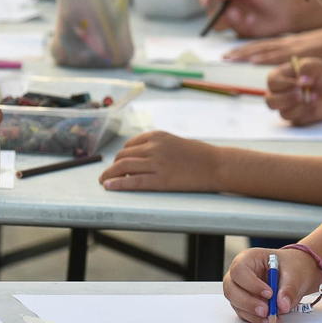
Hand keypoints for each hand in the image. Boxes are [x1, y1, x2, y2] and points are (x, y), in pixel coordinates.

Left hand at [101, 131, 220, 191]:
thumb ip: (158, 147)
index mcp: (157, 136)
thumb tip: (141, 157)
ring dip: (108, 175)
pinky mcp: (160, 180)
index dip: (121, 156)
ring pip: (122, 167)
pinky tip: (108, 186)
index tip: (118, 164)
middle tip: (108, 175)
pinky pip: (132, 181)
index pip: (130, 145)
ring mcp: (156, 164)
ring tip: (103, 182)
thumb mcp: (176, 143)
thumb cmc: (200, 156)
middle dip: (113, 166)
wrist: (217, 165)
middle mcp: (154, 147)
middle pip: (123, 156)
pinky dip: (117, 184)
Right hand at [199, 0, 297, 38]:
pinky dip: (242, 26)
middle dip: (218, 14)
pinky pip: (232, 30)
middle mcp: (226, 5)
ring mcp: (231, 19)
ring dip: (232, 21)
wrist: (284, 14)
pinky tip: (254, 21)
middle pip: (210, 11)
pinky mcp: (238, 30)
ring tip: (249, 17)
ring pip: (219, 24)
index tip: (208, 2)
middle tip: (234, 12)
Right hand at [223, 247, 321, 322]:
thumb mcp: (294, 273)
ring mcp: (240, 290)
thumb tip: (282, 304)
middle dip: (248, 303)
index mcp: (248, 259)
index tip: (269, 293)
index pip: (239, 271)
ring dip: (254, 315)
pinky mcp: (245, 304)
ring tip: (272, 318)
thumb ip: (288, 288)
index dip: (251, 284)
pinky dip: (257, 320)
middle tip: (266, 310)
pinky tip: (270, 321)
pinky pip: (245, 314)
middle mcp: (240, 275)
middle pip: (231, 290)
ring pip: (237, 305)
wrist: (295, 275)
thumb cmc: (290, 266)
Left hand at [224, 27, 321, 63]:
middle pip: (260, 46)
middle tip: (224, 56)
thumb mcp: (311, 52)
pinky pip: (280, 56)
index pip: (264, 46)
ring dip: (247, 53)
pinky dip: (266, 57)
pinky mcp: (300, 53)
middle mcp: (288, 44)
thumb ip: (299, 59)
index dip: (248, 49)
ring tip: (231, 57)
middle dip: (242, 51)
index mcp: (289, 44)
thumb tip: (292, 69)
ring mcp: (293, 47)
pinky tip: (254, 60)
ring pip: (266, 49)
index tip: (232, 53)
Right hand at [265, 57, 321, 124]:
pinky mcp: (296, 118)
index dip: (284, 84)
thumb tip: (302, 81)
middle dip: (287, 99)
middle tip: (302, 94)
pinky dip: (307, 111)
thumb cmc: (319, 74)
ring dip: (300, 106)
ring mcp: (286, 107)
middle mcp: (278, 94)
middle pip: (271, 101)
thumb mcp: (315, 65)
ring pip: (284, 113)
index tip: (299, 84)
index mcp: (278, 77)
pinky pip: (297, 119)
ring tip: (315, 95)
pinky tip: (316, 104)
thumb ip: (307, 68)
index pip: (272, 82)